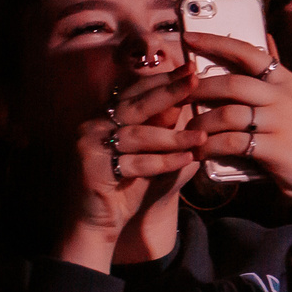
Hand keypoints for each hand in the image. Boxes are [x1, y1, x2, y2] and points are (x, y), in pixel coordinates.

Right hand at [60, 68, 201, 264]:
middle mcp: (92, 125)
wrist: (96, 222)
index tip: (191, 69)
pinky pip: (136, 162)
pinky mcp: (92, 168)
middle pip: (136, 105)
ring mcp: (89, 145)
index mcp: (103, 116)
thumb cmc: (123, 186)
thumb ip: (158, 129)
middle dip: (169, 92)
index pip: (135, 91)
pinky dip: (164, 162)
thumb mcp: (146, 153)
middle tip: (195, 80)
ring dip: (173, 137)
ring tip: (202, 136)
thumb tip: (181, 103)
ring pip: (139, 135)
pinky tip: (187, 159)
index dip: (163, 80)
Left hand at [182, 30, 291, 256]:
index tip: (187, 37)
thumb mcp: (291, 102)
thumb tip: (266, 35)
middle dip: (199, 90)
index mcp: (286, 80)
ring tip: (186, 131)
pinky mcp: (276, 149)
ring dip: (201, 123)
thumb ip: (274, 74)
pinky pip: (232, 142)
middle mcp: (286, 96)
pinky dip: (210, 147)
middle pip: (232, 84)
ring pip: (228, 114)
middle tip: (177, 97)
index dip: (216, 42)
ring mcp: (283, 122)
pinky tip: (198, 152)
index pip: (248, 52)